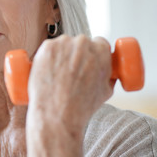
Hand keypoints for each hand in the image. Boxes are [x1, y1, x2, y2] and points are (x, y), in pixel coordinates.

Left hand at [26, 35, 114, 156]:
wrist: (58, 114)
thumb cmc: (81, 106)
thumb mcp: (106, 91)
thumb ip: (109, 76)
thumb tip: (108, 72)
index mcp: (100, 50)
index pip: (99, 43)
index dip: (94, 52)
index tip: (88, 59)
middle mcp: (82, 42)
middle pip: (80, 43)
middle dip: (77, 55)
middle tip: (72, 71)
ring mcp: (62, 43)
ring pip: (63, 45)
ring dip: (62, 55)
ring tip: (59, 75)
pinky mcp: (46, 48)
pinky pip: (49, 48)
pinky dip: (48, 57)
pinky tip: (49, 71)